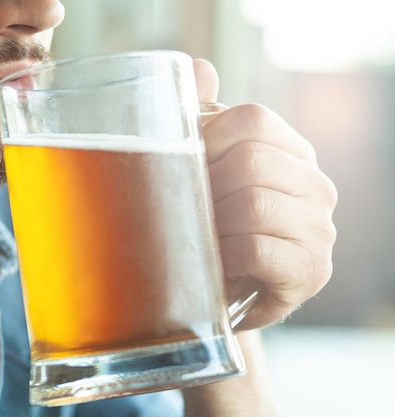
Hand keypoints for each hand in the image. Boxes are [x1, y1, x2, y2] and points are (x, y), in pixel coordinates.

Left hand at [193, 59, 337, 329]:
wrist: (228, 289)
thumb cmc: (216, 223)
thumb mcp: (210, 168)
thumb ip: (206, 119)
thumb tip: (199, 68)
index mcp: (293, 152)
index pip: (253, 119)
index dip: (206, 138)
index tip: (185, 165)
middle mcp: (316, 185)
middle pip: (251, 160)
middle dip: (207, 187)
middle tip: (190, 210)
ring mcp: (320, 229)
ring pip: (252, 204)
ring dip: (213, 224)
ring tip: (204, 238)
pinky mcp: (310, 271)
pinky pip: (257, 250)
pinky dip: (225, 255)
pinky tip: (219, 262)